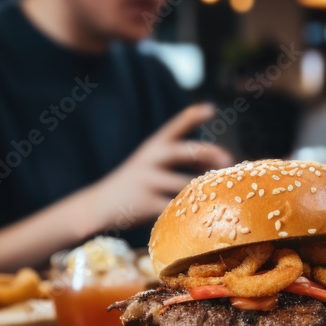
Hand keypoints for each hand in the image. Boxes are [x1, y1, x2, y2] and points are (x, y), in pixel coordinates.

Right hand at [84, 103, 232, 232]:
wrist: (99, 205)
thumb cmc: (136, 184)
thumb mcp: (151, 163)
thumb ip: (180, 160)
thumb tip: (220, 162)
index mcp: (153, 147)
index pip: (174, 126)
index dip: (192, 116)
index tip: (210, 109)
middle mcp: (149, 159)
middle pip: (182, 151)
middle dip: (206, 153)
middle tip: (227, 159)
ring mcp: (146, 181)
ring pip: (183, 184)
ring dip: (203, 190)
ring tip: (219, 195)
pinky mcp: (145, 203)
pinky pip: (172, 208)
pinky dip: (188, 212)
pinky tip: (200, 217)